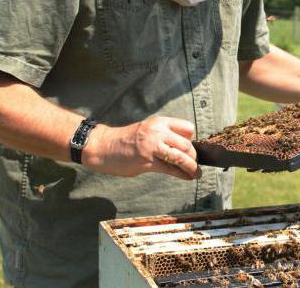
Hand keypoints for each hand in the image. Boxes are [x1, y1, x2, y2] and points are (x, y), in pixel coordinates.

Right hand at [83, 116, 200, 179]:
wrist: (103, 146)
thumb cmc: (126, 140)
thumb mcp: (147, 130)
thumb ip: (163, 136)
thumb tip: (182, 147)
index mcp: (159, 123)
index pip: (187, 127)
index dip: (191, 139)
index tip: (190, 147)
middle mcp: (157, 132)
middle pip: (186, 144)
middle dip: (193, 156)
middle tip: (195, 163)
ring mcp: (152, 147)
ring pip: (181, 157)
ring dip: (191, 167)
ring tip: (196, 173)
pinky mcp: (147, 162)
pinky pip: (170, 169)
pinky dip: (182, 174)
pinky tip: (187, 177)